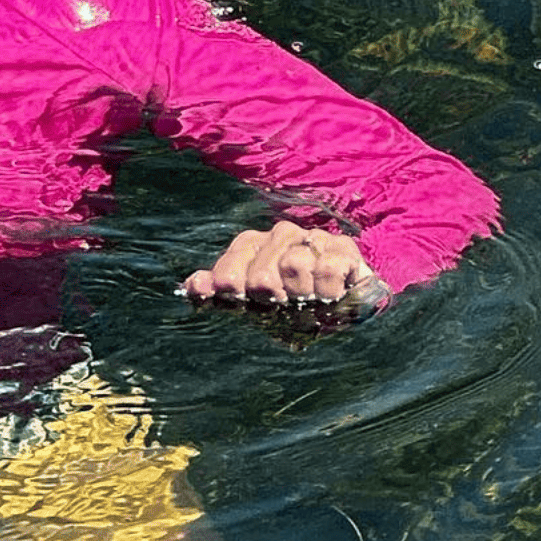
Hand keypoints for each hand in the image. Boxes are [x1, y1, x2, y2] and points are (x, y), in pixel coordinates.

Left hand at [182, 219, 385, 310]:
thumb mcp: (253, 304)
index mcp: (250, 247)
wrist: (347, 305)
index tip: (247, 305)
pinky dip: (328, 291)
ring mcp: (310, 239)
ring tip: (311, 299)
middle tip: (288, 305)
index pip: (228, 276)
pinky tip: (331, 294)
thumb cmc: (292, 305)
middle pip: (261, 278)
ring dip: (303, 295)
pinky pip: (326, 269)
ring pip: (293, 266)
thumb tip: (193, 286)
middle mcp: (279, 236)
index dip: (236, 296)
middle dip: (275, 301)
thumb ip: (218, 295)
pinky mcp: (343, 249)